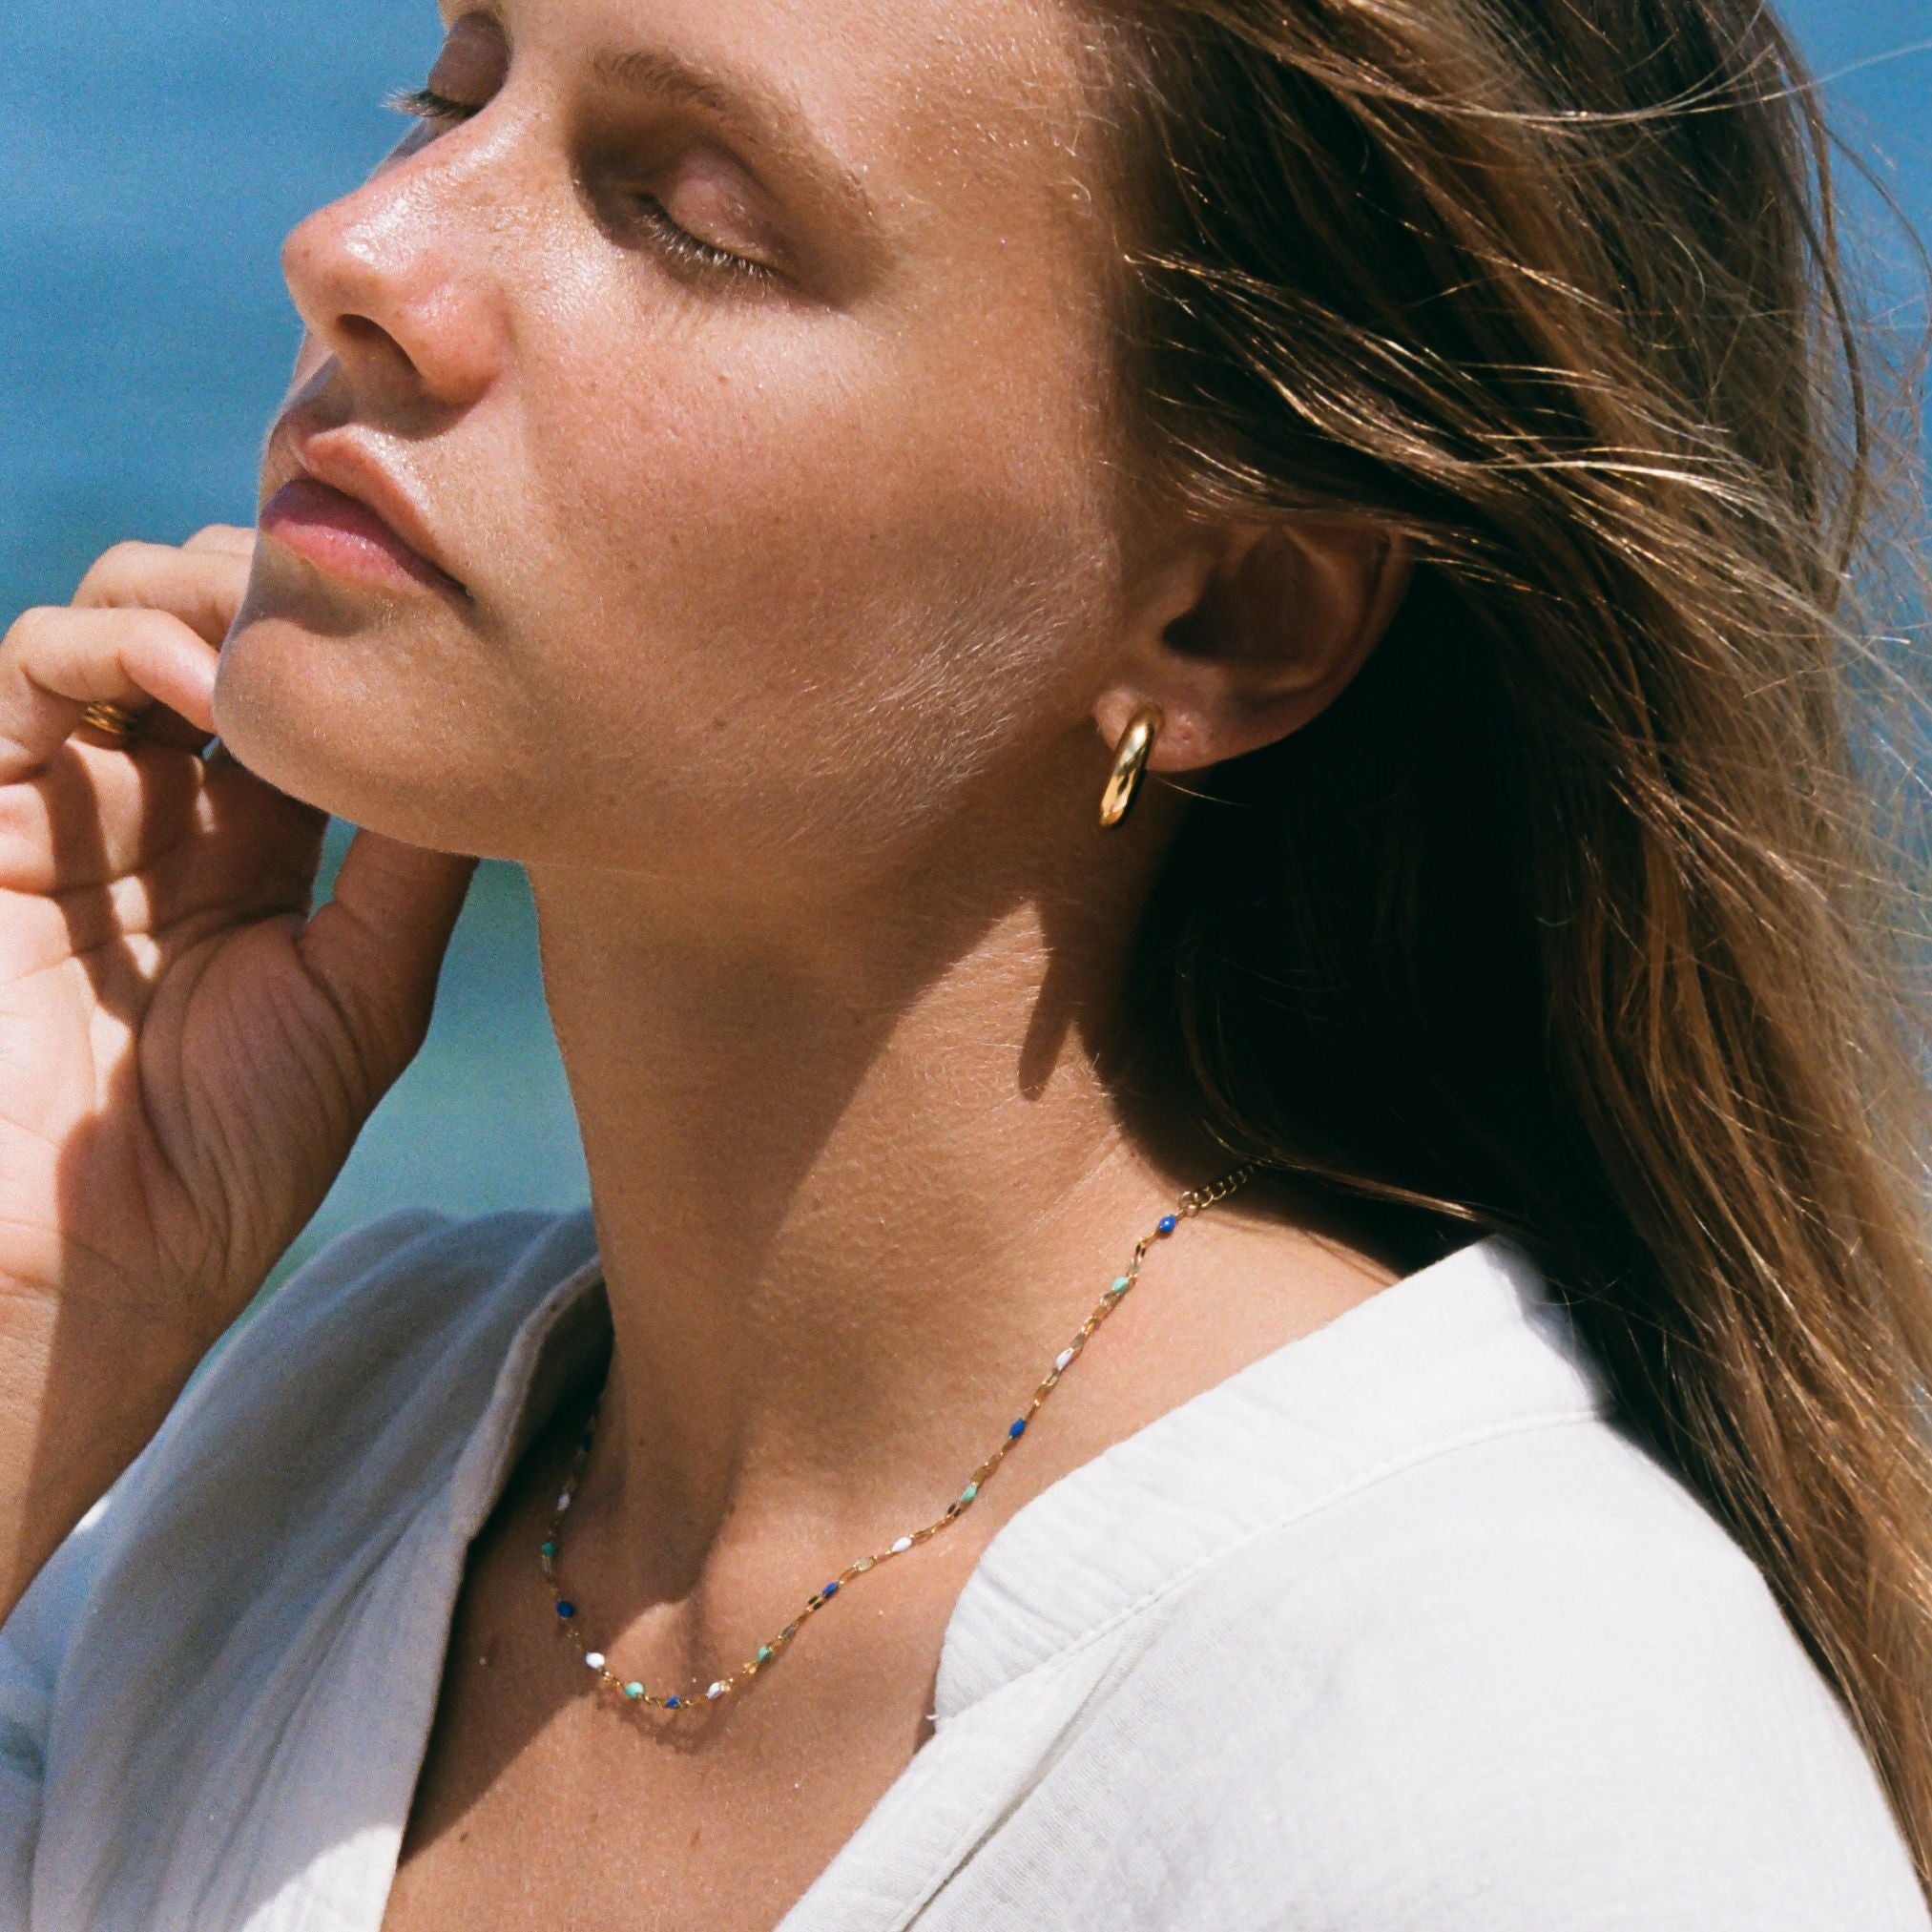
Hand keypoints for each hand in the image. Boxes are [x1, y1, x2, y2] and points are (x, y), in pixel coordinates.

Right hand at [0, 529, 475, 1602]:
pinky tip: (195, 678)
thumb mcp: (365, 989)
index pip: (309, 685)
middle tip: (347, 612)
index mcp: (261, 843)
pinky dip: (112, 639)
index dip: (361, 639)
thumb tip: (490, 741)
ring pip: (129, 609)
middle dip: (283, 594)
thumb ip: (411, 863)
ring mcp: (81, 797)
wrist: (97, 1255)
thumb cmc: (240, 1149)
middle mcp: (170, 804)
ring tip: (274, 648)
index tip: (433, 624)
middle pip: (223, 621)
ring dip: (205, 594)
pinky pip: (34, 666)